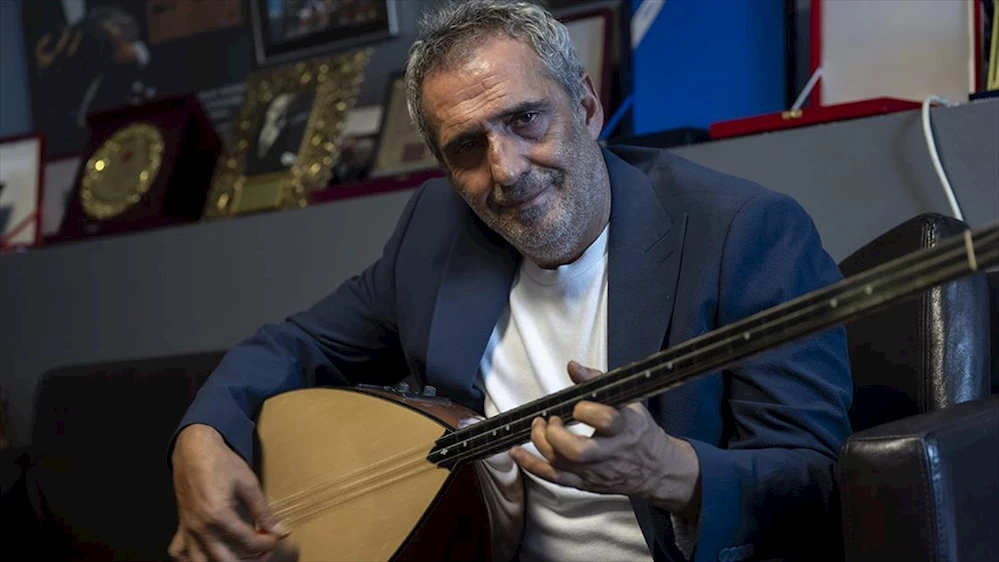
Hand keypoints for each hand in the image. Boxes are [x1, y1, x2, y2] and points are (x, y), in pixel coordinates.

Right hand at [168, 424, 289, 561]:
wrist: (194, 450)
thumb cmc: (221, 463)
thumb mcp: (248, 484)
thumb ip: (264, 512)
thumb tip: (281, 531)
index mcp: (219, 516)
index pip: (248, 543)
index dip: (267, 543)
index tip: (276, 538)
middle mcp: (200, 528)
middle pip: (226, 560)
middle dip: (250, 559)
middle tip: (263, 550)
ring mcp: (187, 530)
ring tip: (242, 555)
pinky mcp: (180, 527)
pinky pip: (180, 553)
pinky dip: (193, 559)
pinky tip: (210, 555)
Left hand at [509, 361, 700, 518]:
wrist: (656, 470)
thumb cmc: (639, 432)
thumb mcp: (628, 401)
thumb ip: (597, 382)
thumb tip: (573, 366)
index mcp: (625, 428)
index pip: (605, 419)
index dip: (586, 409)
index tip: (578, 403)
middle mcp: (609, 453)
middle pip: (578, 451)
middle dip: (556, 434)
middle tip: (552, 419)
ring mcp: (595, 471)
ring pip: (561, 464)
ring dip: (541, 443)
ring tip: (539, 426)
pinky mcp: (584, 483)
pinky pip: (553, 478)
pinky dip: (530, 465)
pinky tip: (517, 451)